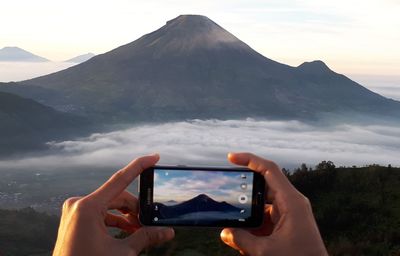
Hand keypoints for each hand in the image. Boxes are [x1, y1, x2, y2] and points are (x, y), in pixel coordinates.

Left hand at [53, 154, 174, 255]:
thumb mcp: (122, 253)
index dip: (140, 166)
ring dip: (126, 215)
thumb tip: (167, 231)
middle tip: (150, 220)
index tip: (155, 157)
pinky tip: (127, 230)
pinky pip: (99, 212)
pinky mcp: (75, 219)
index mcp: (88, 207)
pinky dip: (114, 219)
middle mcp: (78, 204)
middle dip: (136, 207)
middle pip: (117, 196)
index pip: (120, 179)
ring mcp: (74, 211)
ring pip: (109, 204)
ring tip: (139, 229)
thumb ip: (146, 238)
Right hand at [221, 153, 327, 255]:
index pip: (269, 170)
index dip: (250, 159)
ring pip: (263, 204)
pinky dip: (255, 225)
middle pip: (263, 186)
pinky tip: (247, 239)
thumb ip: (241, 240)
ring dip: (249, 214)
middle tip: (228, 195)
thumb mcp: (265, 252)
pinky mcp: (288, 223)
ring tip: (237, 227)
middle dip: (244, 193)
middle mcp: (292, 203)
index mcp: (292, 201)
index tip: (232, 157)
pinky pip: (266, 217)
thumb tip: (225, 232)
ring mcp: (290, 213)